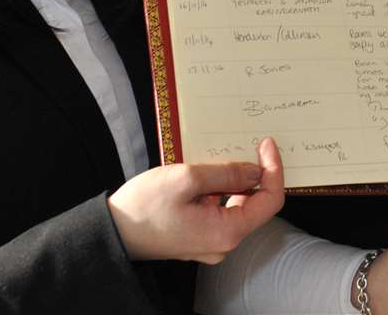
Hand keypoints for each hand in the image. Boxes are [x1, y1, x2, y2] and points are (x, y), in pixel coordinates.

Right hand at [107, 136, 283, 262]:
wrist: (113, 232)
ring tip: (226, 156)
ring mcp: (211, 242)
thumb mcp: (187, 178)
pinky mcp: (199, 236)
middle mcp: (224, 242)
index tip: (266, 144)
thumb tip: (256, 170)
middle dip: (255, 173)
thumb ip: (227, 173)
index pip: (269, 200)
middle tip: (249, 145)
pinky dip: (221, 190)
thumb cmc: (144, 207)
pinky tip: (209, 173)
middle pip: (256, 204)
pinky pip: (221, 211)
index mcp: (227, 232)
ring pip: (237, 206)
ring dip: (236, 181)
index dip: (273, 169)